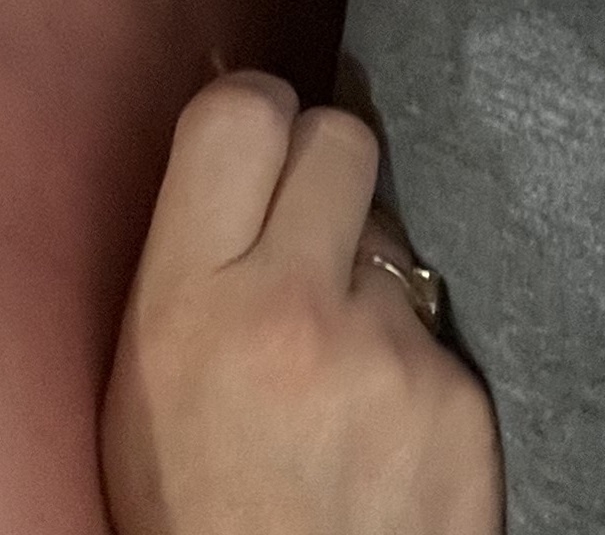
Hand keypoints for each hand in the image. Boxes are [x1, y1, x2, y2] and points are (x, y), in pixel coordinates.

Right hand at [103, 75, 499, 534]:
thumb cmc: (192, 513)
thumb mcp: (143, 378)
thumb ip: (193, 253)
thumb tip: (250, 130)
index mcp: (187, 302)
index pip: (242, 112)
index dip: (260, 110)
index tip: (263, 139)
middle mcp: (291, 310)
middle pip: (344, 138)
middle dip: (331, 169)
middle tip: (312, 230)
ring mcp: (389, 355)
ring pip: (397, 241)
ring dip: (372, 283)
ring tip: (336, 378)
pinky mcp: (461, 402)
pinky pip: (440, 331)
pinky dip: (415, 366)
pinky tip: (380, 431)